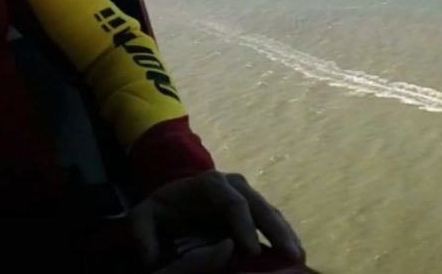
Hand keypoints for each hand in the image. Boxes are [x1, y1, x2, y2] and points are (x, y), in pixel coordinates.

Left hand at [129, 170, 304, 272]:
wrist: (173, 199)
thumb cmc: (160, 210)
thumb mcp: (142, 219)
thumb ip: (143, 236)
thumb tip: (154, 256)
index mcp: (209, 184)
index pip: (232, 203)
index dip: (243, 226)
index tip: (251, 251)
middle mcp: (234, 184)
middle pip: (259, 205)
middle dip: (276, 230)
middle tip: (290, 255)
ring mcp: (247, 194)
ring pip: (271, 212)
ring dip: (286, 234)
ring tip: (298, 257)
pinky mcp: (254, 208)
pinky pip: (273, 220)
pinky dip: (284, 235)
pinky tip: (294, 253)